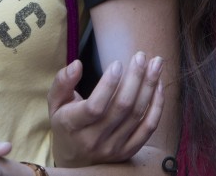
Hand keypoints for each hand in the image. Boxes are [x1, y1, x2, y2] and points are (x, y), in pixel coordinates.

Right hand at [48, 53, 164, 166]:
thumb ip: (62, 82)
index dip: (108, 84)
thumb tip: (77, 64)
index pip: (95, 106)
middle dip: (135, 78)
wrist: (74, 159)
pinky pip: (148, 128)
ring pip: (137, 115)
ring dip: (149, 86)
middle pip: (121, 107)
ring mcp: (112, 148)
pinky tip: (159, 85)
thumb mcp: (56, 103)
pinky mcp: (127, 152)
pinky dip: (157, 106)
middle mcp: (93, 140)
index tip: (117, 63)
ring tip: (156, 63)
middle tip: (141, 56)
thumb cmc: (66, 123)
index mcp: (72, 126)